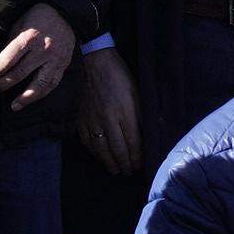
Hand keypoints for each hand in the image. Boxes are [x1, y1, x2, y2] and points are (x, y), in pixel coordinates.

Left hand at [0, 3, 78, 106]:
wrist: (65, 14)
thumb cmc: (37, 18)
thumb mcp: (20, 24)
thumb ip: (10, 44)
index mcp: (29, 37)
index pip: (9, 58)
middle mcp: (43, 50)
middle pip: (20, 73)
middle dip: (4, 84)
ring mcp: (55, 59)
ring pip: (39, 84)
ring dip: (25, 98)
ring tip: (14, 106)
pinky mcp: (63, 64)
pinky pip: (52, 84)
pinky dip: (41, 94)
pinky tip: (31, 99)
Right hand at [73, 43, 140, 174]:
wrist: (94, 62)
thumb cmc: (120, 76)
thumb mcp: (138, 92)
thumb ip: (144, 114)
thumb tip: (152, 132)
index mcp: (125, 112)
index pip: (133, 143)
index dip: (137, 158)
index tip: (140, 166)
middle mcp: (108, 119)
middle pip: (117, 149)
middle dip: (125, 164)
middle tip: (129, 172)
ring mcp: (93, 120)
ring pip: (101, 149)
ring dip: (109, 162)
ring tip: (115, 170)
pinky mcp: (81, 118)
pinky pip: (87, 140)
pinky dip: (94, 152)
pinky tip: (100, 156)